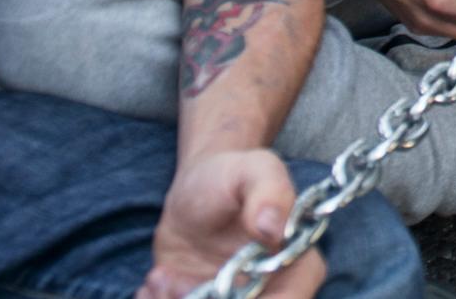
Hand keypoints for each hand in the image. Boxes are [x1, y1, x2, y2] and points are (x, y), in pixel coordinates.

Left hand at [139, 150, 325, 298]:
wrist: (197, 188)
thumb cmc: (231, 175)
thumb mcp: (252, 169)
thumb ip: (270, 191)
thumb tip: (274, 230)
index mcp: (298, 266)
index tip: (217, 292)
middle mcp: (273, 291)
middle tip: (169, 283)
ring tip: (160, 277)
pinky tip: (156, 282)